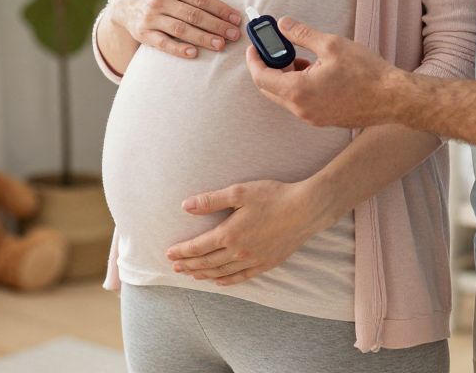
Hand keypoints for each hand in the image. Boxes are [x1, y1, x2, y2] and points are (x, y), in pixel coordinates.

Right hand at [109, 0, 241, 58]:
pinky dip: (178, 49)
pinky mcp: (144, 34)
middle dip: (216, 25)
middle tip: (234, 35)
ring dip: (202, 38)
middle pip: (193, 15)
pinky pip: (162, 43)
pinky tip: (193, 53)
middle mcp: (160, 0)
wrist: (123, 1)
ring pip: (181, 29)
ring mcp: (151, 18)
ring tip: (221, 45)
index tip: (236, 18)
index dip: (220, 9)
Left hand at [164, 180, 332, 286]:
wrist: (306, 209)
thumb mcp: (239, 192)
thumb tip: (186, 206)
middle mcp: (238, 252)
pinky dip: (226, 281)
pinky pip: (241, 278)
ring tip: (191, 274)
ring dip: (203, 274)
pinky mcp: (266, 264)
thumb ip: (211, 201)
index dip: (181, 251)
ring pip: (221, 273)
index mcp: (229, 233)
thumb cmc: (273, 196)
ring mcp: (253, 261)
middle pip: (206, 263)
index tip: (169, 254)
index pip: (198, 247)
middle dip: (188, 265)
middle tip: (174, 267)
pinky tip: (218, 281)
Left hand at [247, 18, 402, 127]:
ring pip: (285, 96)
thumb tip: (283, 25)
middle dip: (269, 66)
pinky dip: (298, 85)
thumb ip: (301, 34)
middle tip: (277, 47)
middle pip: (269, 88)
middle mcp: (301, 109)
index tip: (255, 45)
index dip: (255, 59)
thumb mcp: (331, 44)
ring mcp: (312, 117)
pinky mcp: (323, 119)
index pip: (261, 77)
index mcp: (298, 91)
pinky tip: (315, 69)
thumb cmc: (366, 73)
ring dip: (286, 76)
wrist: (393, 98)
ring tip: (302, 56)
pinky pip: (300, 102)